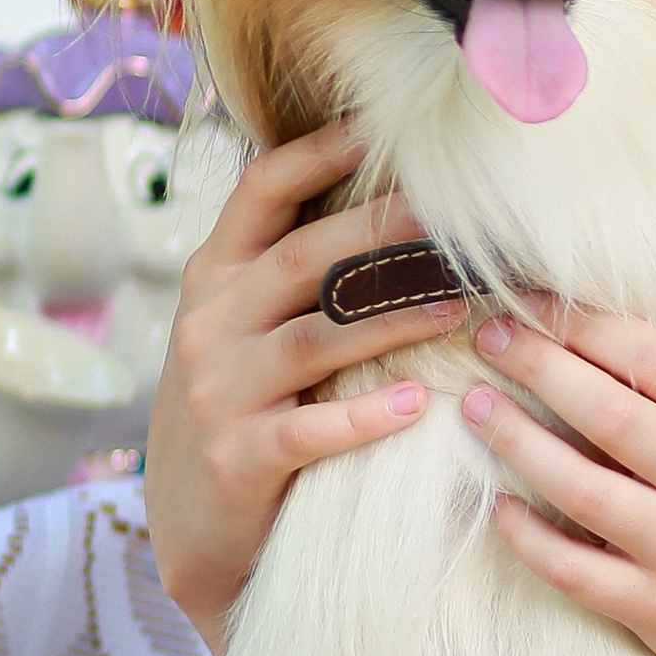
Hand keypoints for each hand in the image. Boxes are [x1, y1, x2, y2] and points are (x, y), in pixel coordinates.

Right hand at [144, 125, 463, 649]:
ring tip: (461, 307)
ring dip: (393, 320)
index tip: (387, 126)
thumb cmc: (245, 406)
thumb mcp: (245, 327)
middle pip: (301, 258)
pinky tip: (418, 405)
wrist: (193, 528)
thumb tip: (396, 193)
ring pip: (315, 340)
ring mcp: (218, 393)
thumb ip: (297, 269)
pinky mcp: (238, 460)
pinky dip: (365, 417)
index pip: (262, 190)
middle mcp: (209, 324)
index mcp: (215, 276)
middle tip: (457, 215)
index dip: (322, 151)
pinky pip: (309, 430)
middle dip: (381, 230)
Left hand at [460, 303, 655, 655]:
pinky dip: (526, 536)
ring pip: (578, 486)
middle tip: (491, 335)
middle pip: (608, 412)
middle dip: (538, 363)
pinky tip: (498, 504)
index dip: (588, 323)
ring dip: (515, 440)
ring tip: (475, 405)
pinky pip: (572, 569)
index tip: (539, 302)